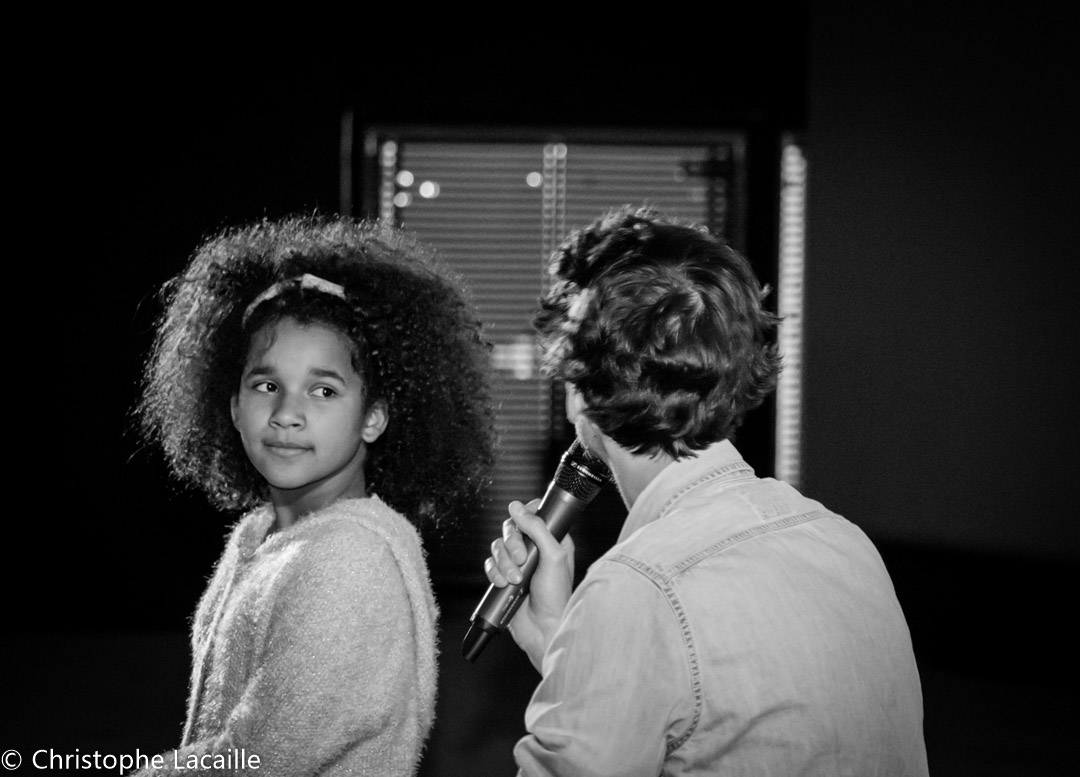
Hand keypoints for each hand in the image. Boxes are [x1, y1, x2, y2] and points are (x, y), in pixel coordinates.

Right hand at [485, 499, 574, 669]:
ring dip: (504, 562)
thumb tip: (517, 506)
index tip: (522, 520)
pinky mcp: (504, 577)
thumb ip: (537, 528)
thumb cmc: (557, 597)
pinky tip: (503, 584)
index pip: (534, 515)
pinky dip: (494, 573)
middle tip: (521, 559)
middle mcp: (535, 549)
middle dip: (512, 544)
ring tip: (515, 579)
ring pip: (498, 546)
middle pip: (511, 529)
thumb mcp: (554, 557)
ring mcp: (518, 564)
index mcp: (553, 540)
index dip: (525, 515)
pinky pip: (490, 564)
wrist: (543, 630)